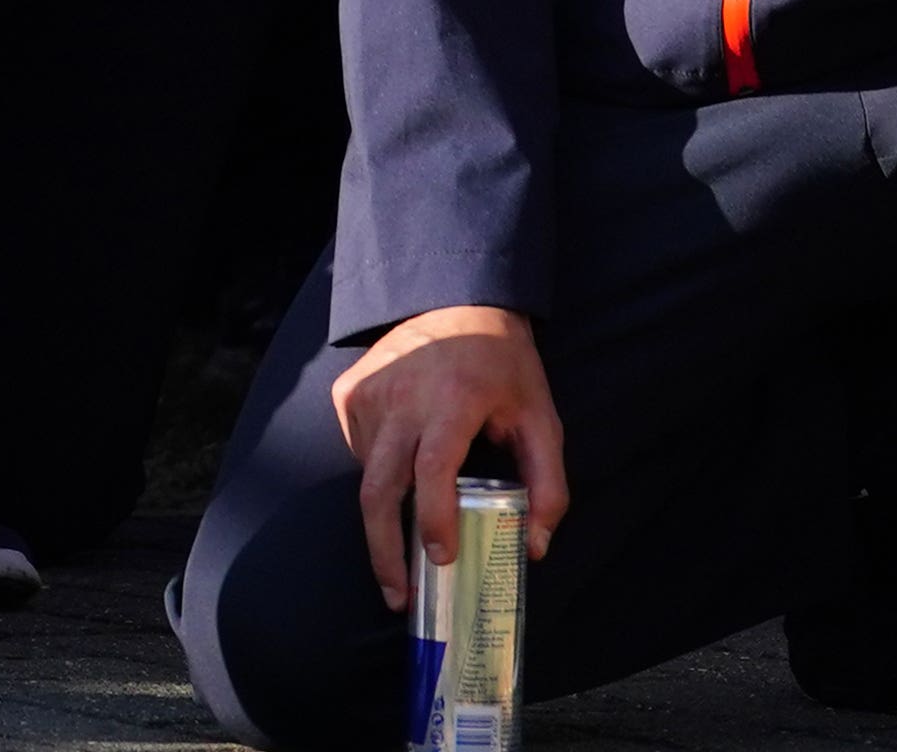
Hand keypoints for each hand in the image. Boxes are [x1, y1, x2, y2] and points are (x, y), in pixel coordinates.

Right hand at [331, 306, 562, 611]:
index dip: (434, 517)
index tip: (440, 558)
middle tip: (397, 594)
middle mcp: (401, 397)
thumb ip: (548, 485)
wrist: (455, 300)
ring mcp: (368, 394)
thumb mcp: (541, 419)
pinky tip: (404, 469)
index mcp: (453, 401)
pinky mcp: (348, 393)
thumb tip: (534, 547)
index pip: (433, 469)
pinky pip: (360, 453)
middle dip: (384, 549)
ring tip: (411, 531)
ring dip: (388, 513)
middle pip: (379, 488)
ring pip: (368, 475)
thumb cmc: (503, 366)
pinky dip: (379, 476)